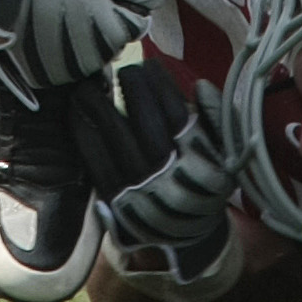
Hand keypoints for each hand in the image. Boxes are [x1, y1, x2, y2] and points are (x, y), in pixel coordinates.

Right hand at [0, 0, 162, 97]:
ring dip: (84, 36)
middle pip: (113, 40)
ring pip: (89, 54)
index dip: (124, 3)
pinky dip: (61, 48)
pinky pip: (63, 64)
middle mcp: (90, 61)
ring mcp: (65, 72)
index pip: (135, 23)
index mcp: (110, 35)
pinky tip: (48, 23)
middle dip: (105, 21)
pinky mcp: (42, 76)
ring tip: (62, 7)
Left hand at [71, 61, 240, 299]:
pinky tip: (78, 119)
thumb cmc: (206, 179)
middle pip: (147, 127)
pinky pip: (100, 169)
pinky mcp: (120, 206)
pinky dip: (87, 142)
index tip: (149, 64)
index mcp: (199, 161)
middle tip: (119, 69)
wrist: (193, 236)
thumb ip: (215, 116)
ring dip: (100, 112)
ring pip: (119, 146)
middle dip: (131, 93)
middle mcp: (171, 178)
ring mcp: (144, 194)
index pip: (177, 114)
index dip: (161, 86)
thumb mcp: (224, 150)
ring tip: (88, 87)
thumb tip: (199, 86)